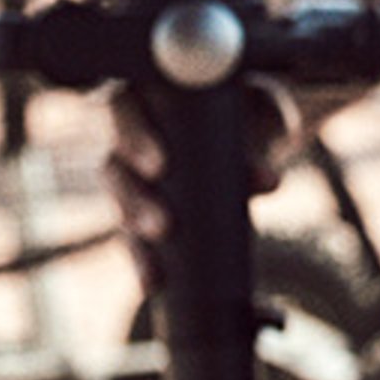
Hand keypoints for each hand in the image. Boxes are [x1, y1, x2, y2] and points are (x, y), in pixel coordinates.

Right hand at [100, 82, 295, 284]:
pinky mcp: (141, 210)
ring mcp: (133, 176)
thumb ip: (266, 128)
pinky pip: (132, 236)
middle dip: (134, 197)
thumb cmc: (250, 110)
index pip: (122, 107)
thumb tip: (267, 181)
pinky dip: (143, 260)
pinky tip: (153, 282)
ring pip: (120, 203)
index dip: (133, 136)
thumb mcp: (261, 109)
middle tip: (164, 223)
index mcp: (149, 97)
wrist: (252, 133)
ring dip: (138, 229)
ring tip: (163, 249)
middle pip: (112, 164)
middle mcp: (131, 136)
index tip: (160, 167)